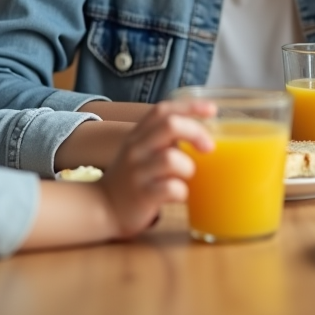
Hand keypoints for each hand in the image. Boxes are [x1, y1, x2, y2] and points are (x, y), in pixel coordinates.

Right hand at [99, 99, 214, 238]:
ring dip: (188, 168)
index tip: (212, 110)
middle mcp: (137, 148)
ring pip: (172, 158)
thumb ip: (165, 139)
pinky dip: (182, 192)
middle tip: (209, 148)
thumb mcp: (142, 150)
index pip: (163, 110)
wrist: (103, 208)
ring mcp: (138, 172)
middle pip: (170, 125)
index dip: (190, 106)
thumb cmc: (132, 178)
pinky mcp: (142, 196)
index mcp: (139, 134)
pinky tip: (178, 195)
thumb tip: (203, 133)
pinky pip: (171, 188)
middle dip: (196, 132)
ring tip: (185, 178)